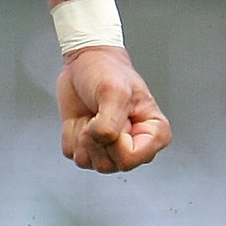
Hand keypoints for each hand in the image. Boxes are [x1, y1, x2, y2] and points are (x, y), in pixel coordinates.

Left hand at [56, 46, 170, 172]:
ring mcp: (111, 149)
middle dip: (95, 137)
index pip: (129, 159)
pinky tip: (81, 118)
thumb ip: (110, 125)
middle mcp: (134, 147)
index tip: (114, 116)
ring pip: (88, 162)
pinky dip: (70, 134)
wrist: (85, 61)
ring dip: (81, 135)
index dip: (113, 140)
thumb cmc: (107, 71)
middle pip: (107, 164)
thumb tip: (100, 143)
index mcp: (154, 135)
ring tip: (91, 114)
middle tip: (99, 113)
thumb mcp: (114, 92)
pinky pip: (72, 154)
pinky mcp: (89, 147)